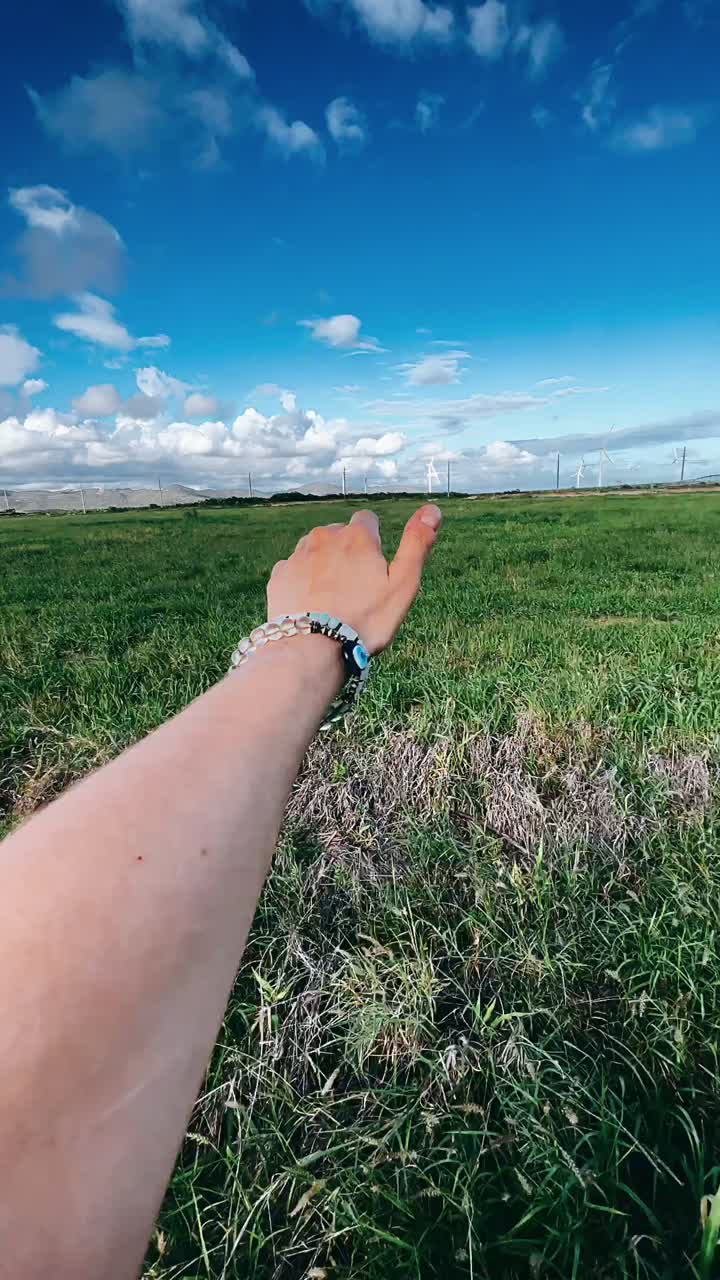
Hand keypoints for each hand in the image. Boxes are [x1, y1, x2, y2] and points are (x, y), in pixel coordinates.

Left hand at [267, 505, 441, 654]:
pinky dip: (303, 580)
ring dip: (324, 563)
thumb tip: (433, 509)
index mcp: (358, 536)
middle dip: (348, 552)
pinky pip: (294, 568)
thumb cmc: (365, 619)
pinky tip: (310, 603)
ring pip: (315, 548)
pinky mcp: (279, 575)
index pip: (367, 520)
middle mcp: (325, 537)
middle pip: (340, 534)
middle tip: (355, 589)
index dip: (374, 541)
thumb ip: (417, 543)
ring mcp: (298, 555)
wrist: (313, 648)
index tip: (376, 567)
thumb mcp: (403, 584)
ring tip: (332, 597)